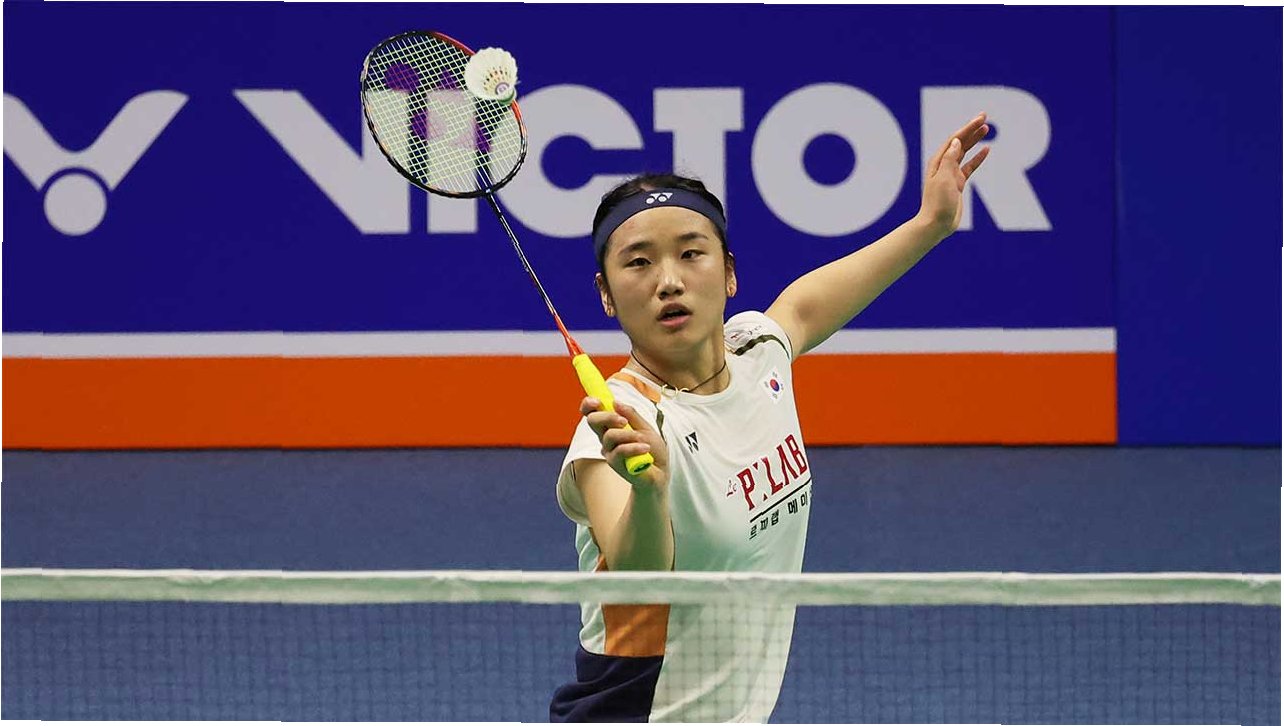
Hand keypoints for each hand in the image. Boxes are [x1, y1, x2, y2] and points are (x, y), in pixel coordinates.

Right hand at [580, 397, 669, 491]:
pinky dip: (634, 448)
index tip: (597, 400)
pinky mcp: (615, 464)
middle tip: (623, 421)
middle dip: (607, 416)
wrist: (660, 472)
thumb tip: (615, 402)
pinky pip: (619, 451)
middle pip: (593, 421)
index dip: (589, 405)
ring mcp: (609, 451)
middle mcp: (606, 438)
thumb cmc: (652, 449)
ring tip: (643, 440)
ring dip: (629, 435)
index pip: (592, 413)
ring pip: (609, 436)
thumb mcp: (645, 427)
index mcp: (611, 426)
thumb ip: (631, 414)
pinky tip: (646, 449)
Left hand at [918, 112, 990, 237]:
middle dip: (971, 129)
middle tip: (985, 117)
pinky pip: (969, 166)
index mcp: (938, 162)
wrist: (936, 224)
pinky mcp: (957, 183)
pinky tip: (987, 150)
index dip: (968, 128)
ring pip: (964, 152)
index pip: (954, 140)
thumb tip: (956, 141)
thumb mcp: (944, 179)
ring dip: (974, 140)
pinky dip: (977, 158)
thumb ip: (950, 160)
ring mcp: (951, 174)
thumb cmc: (938, 203)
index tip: (981, 118)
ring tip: (986, 129)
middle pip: (959, 142)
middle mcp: (943, 165)